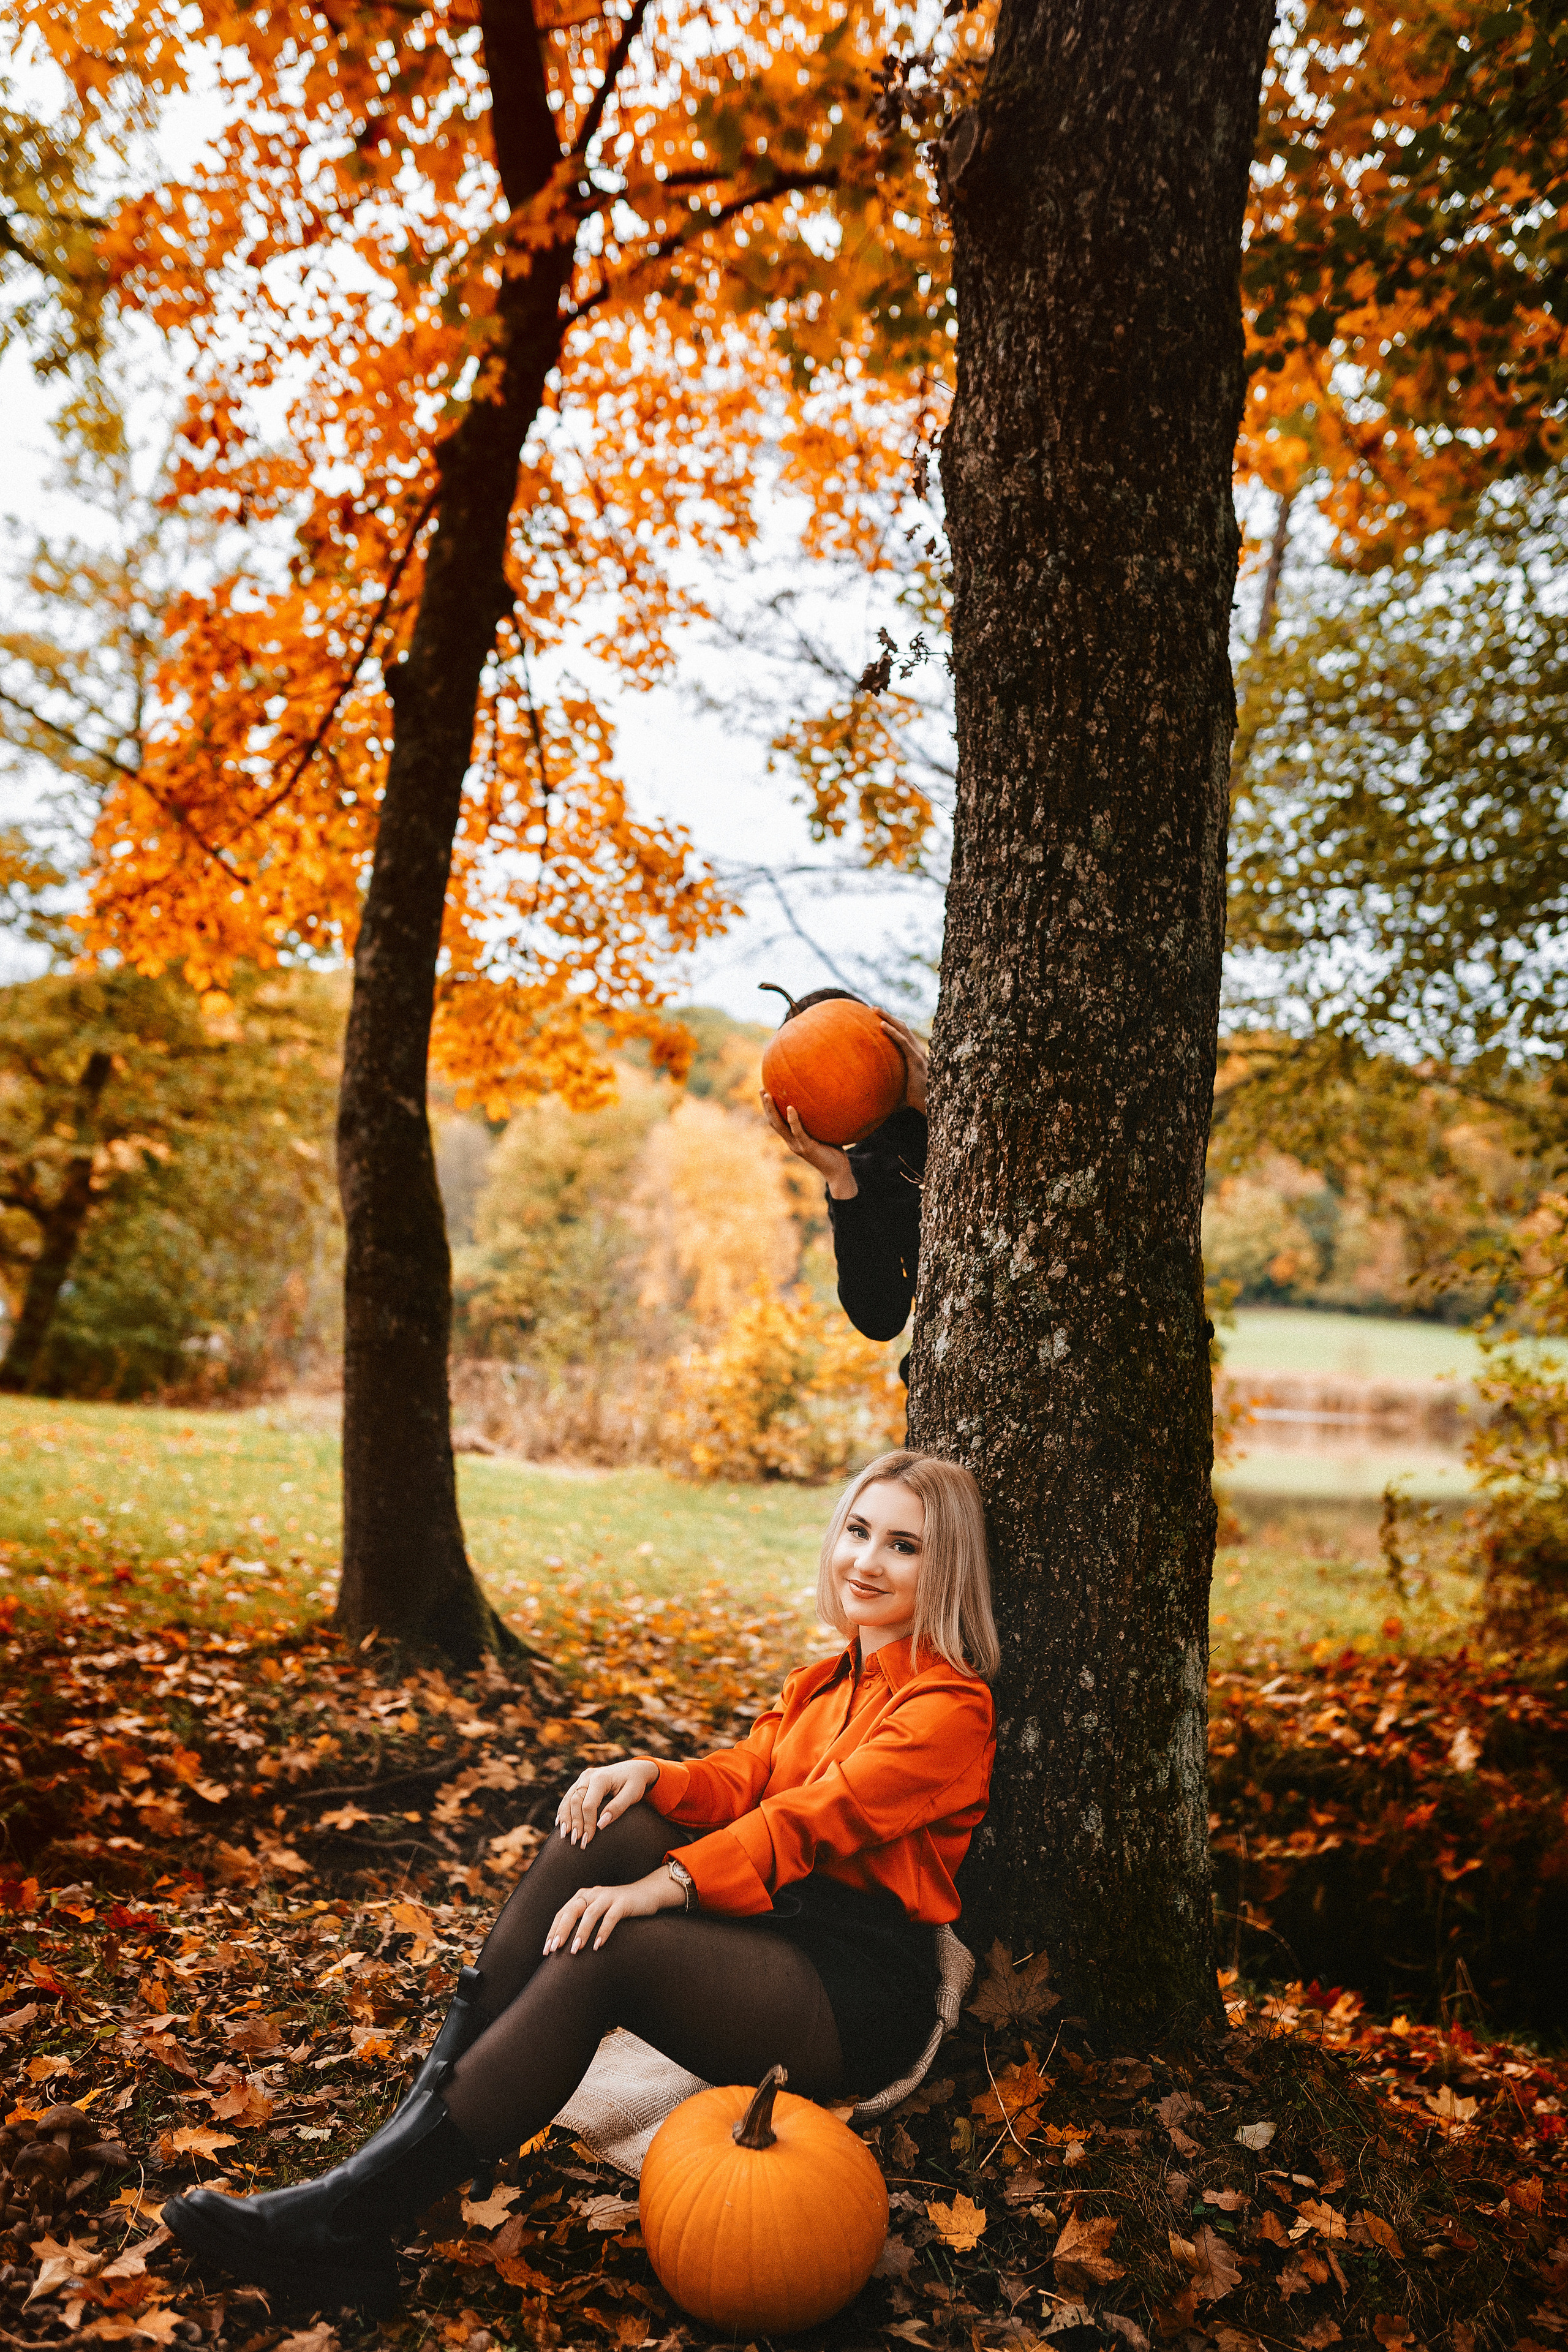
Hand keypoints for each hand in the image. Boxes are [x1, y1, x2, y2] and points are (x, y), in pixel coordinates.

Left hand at [544, 1865, 685, 1954]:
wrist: (647, 1894)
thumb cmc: (618, 1909)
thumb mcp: (598, 1914)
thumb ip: (583, 1924)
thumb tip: (566, 1948)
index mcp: (582, 1897)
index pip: (562, 1913)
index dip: (553, 1931)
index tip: (546, 1951)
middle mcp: (592, 1894)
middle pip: (572, 1911)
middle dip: (562, 1931)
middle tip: (555, 1949)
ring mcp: (608, 1897)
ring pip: (590, 1913)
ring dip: (581, 1932)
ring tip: (575, 1950)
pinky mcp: (623, 1902)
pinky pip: (611, 1917)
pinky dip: (603, 1930)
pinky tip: (598, 1945)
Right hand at [554, 1758, 659, 1848]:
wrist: (634, 1769)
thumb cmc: (635, 1783)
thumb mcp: (633, 1794)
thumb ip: (617, 1808)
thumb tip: (600, 1825)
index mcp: (601, 1777)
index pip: (589, 1804)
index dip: (587, 1823)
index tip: (588, 1840)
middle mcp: (588, 1775)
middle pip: (575, 1802)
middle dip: (574, 1823)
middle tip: (575, 1842)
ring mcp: (583, 1778)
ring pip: (568, 1799)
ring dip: (565, 1819)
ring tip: (563, 1837)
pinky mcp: (580, 1782)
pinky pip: (568, 1797)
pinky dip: (563, 1810)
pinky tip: (560, 1823)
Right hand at [760, 1092, 858, 1198]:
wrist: (838, 1172)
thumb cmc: (834, 1151)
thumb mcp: (824, 1132)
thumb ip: (820, 1120)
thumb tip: (825, 1098)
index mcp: (793, 1139)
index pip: (777, 1122)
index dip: (769, 1108)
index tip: (765, 1092)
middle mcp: (791, 1142)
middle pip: (773, 1122)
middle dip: (766, 1106)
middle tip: (761, 1089)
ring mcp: (797, 1145)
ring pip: (780, 1126)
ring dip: (772, 1110)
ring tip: (768, 1094)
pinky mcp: (806, 1147)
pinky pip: (798, 1131)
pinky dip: (793, 1119)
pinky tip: (790, 1107)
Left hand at [875, 1009, 927, 1113]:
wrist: (930, 1106)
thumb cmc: (917, 1100)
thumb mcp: (901, 1087)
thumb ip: (892, 1084)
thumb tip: (875, 1092)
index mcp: (915, 1055)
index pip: (903, 1033)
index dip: (892, 1023)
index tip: (879, 1017)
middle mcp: (918, 1050)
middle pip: (902, 1027)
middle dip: (887, 1015)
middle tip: (873, 1007)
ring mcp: (917, 1054)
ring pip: (902, 1029)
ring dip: (887, 1017)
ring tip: (874, 1009)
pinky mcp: (915, 1060)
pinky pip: (902, 1042)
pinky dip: (892, 1032)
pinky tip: (882, 1025)